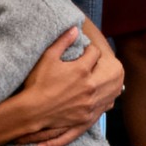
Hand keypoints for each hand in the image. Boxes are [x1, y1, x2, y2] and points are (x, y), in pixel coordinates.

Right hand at [16, 28, 122, 145]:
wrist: (32, 111)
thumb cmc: (38, 83)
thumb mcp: (48, 57)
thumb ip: (63, 41)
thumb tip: (75, 29)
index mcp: (81, 70)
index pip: (95, 53)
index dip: (90, 49)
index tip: (85, 51)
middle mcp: (90, 87)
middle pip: (111, 70)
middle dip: (106, 63)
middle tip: (98, 62)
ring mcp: (90, 103)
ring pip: (112, 89)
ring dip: (110, 81)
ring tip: (103, 76)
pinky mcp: (88, 116)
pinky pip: (107, 105)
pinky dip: (107, 98)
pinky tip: (102, 93)